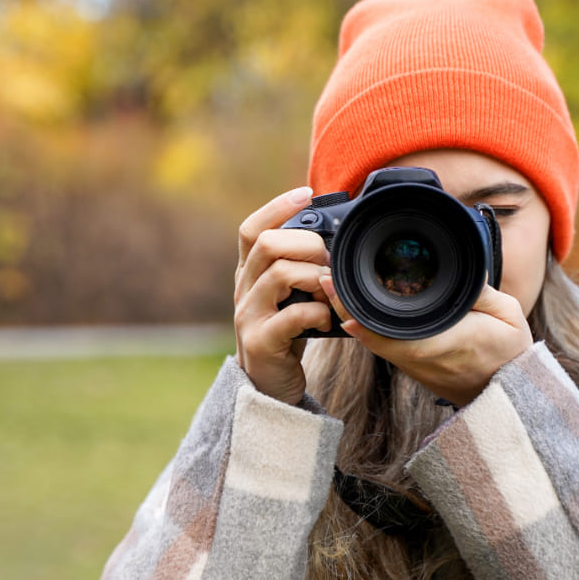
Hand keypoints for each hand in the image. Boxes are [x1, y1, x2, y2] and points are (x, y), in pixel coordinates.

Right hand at [234, 186, 332, 404]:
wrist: (270, 386)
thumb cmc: (287, 335)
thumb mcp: (289, 296)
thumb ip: (301, 269)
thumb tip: (335, 239)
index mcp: (250, 273)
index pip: (251, 228)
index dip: (277, 207)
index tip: (307, 193)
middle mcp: (243, 289)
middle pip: (266, 244)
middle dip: (306, 244)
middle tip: (327, 261)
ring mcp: (248, 315)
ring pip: (279, 274)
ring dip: (314, 277)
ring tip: (328, 291)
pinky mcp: (261, 341)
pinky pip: (292, 316)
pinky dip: (317, 312)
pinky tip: (326, 320)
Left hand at [320, 275, 532, 406]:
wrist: (506, 393)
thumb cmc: (508, 353)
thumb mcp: (507, 315)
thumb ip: (481, 291)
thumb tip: (463, 267)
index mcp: (437, 342)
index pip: (386, 329)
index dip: (356, 310)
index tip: (338, 286)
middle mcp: (416, 355)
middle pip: (366, 331)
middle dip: (343, 304)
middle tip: (325, 276)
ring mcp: (410, 362)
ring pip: (369, 338)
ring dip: (349, 313)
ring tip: (332, 285)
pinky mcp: (411, 364)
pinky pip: (379, 343)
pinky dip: (362, 324)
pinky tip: (352, 306)